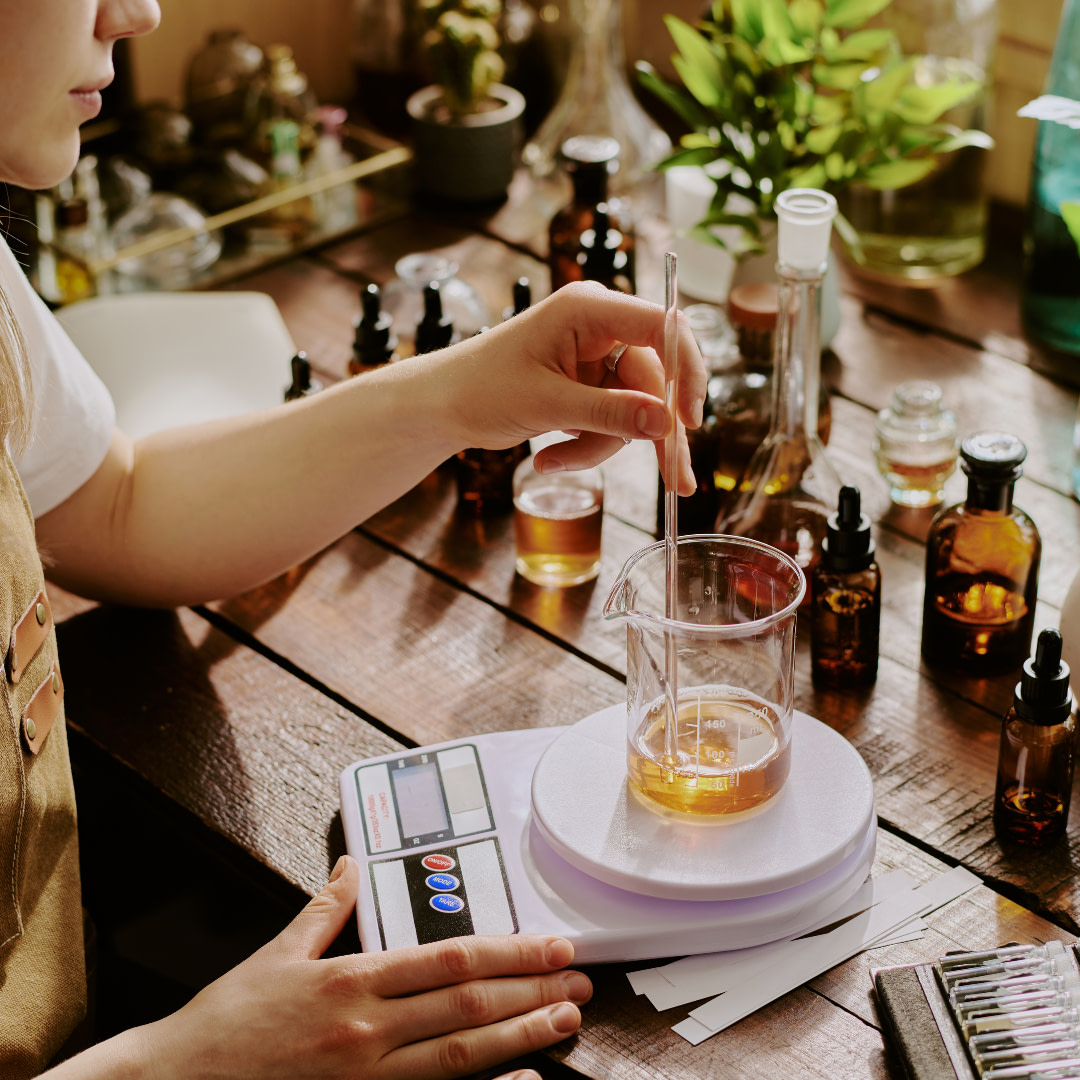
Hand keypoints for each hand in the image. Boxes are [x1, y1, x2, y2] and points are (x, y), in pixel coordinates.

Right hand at [134, 856, 589, 1079]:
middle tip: (580, 980)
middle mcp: (367, 1029)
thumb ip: (324, 907)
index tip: (550, 945)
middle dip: (532, 991)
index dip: (508, 952)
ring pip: (461, 1054)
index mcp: (351, 980)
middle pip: (467, 1004)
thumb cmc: (225, 1026)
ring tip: (565, 1021)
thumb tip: (350, 865)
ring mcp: (367, 1078)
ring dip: (521, 1036)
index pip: (448, 958)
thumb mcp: (276, 954)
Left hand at [434, 282, 706, 494]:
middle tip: (678, 482)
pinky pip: (612, 421)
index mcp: (589, 309)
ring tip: (553, 461)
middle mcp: (600, 327)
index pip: (664, 327)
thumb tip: (666, 424)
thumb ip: (611, 413)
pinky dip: (589, 445)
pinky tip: (550, 457)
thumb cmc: (480, 387)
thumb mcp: (548, 404)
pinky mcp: (588, 385)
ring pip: (635, 409)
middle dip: (652, 432)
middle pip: (656, 380)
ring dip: (602, 445)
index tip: (690, 420)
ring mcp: (595, 358)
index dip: (686, 371)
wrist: (439, 406)